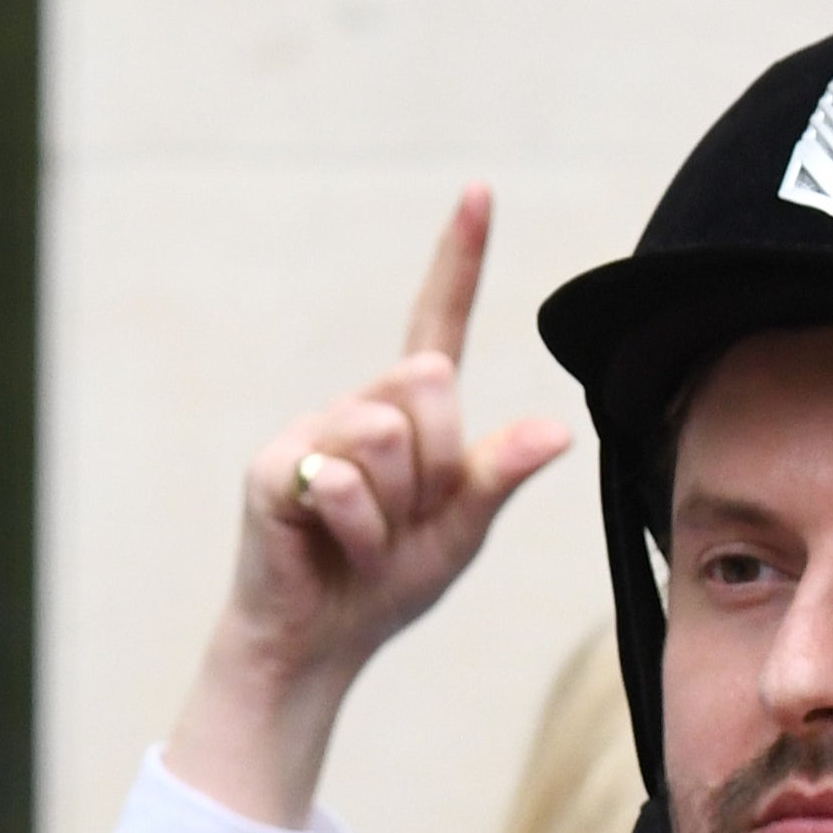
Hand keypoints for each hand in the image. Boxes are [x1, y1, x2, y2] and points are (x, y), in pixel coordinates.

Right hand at [167, 185, 574, 828]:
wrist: (320, 642)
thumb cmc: (386, 582)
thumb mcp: (462, 532)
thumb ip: (498, 475)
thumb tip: (557, 430)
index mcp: (408, 414)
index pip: (438, 322)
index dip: (459, 258)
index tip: (480, 189)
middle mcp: (358, 406)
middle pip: (430, 389)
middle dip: (434, 470)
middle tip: (402, 523)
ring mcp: (312, 432)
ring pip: (390, 434)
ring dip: (396, 509)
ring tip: (369, 541)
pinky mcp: (275, 468)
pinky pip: (346, 482)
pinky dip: (360, 532)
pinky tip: (335, 549)